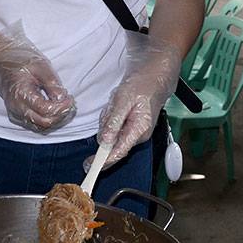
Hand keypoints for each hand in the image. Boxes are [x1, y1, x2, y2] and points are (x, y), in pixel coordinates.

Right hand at [0, 22, 76, 130]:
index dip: (61, 107)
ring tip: (63, 104)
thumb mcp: (40, 66)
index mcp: (20, 93)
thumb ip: (51, 83)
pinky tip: (55, 108)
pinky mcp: (18, 116)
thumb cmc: (20, 61)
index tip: (70, 97)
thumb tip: (62, 98)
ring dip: (56, 119)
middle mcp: (16, 108)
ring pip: (41, 126)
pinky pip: (36, 124)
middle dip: (60, 115)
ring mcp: (16, 114)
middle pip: (44, 122)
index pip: (45, 110)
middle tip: (69, 102)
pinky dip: (48, 120)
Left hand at [96, 33, 181, 167]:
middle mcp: (138, 135)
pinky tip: (118, 105)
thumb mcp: (123, 100)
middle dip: (106, 126)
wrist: (153, 76)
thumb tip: (104, 141)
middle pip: (111, 142)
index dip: (103, 161)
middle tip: (113, 106)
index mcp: (139, 130)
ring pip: (110, 133)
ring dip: (108, 118)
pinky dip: (110, 116)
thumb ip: (114, 121)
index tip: (90, 167)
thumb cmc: (142, 85)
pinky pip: (112, 126)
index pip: (119, 152)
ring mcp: (134, 132)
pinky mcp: (129, 127)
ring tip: (118, 102)